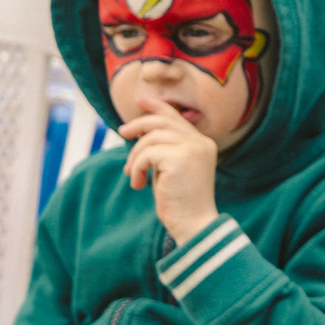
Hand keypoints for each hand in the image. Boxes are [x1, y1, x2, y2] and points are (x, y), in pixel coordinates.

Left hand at [119, 100, 220, 244]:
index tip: (140, 101)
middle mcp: (201, 142)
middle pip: (163, 121)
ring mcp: (193, 148)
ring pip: (152, 137)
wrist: (193, 224)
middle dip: (139, 124)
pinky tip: (139, 184)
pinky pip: (148, 153)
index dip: (158, 107)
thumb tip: (140, 131)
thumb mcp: (170, 170)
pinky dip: (138, 167)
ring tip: (134, 175)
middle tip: (122, 132)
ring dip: (136, 157)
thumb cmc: (180, 202)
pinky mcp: (181, 157)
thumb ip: (163, 150)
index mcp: (202, 144)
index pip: (177, 118)